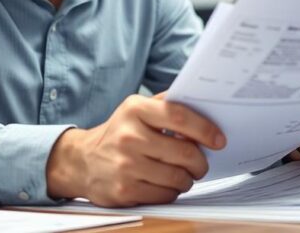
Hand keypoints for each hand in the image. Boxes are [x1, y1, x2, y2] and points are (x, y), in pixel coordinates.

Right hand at [45, 93, 225, 206]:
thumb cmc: (117, 134)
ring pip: (178, 177)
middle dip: (200, 162)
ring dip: (187, 179)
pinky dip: (172, 192)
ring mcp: (126, 165)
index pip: (179, 116)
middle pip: (184, 152)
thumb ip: (165, 104)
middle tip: (200, 164)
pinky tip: (165, 184)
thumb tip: (202, 103)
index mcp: (135, 109)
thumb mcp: (135, 109)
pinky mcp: (124, 190)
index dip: (204, 129)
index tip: (218, 139)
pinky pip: (165, 195)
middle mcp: (129, 136)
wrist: (81, 161)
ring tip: (183, 174)